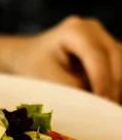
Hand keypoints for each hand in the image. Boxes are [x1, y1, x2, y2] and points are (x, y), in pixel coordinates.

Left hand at [0, 16, 121, 101]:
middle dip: (113, 85)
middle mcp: (92, 28)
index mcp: (74, 30)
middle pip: (115, 56)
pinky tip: (108, 99)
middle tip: (107, 110)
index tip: (101, 102)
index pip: (96, 55)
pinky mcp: (108, 49)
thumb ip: (71, 88)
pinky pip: (120, 66)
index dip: (102, 80)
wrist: (28, 56)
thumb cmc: (33, 65)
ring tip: (107, 106)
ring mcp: (102, 37)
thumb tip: (95, 101)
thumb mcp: (47, 78)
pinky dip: (116, 83)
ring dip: (117, 85)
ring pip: (121, 62)